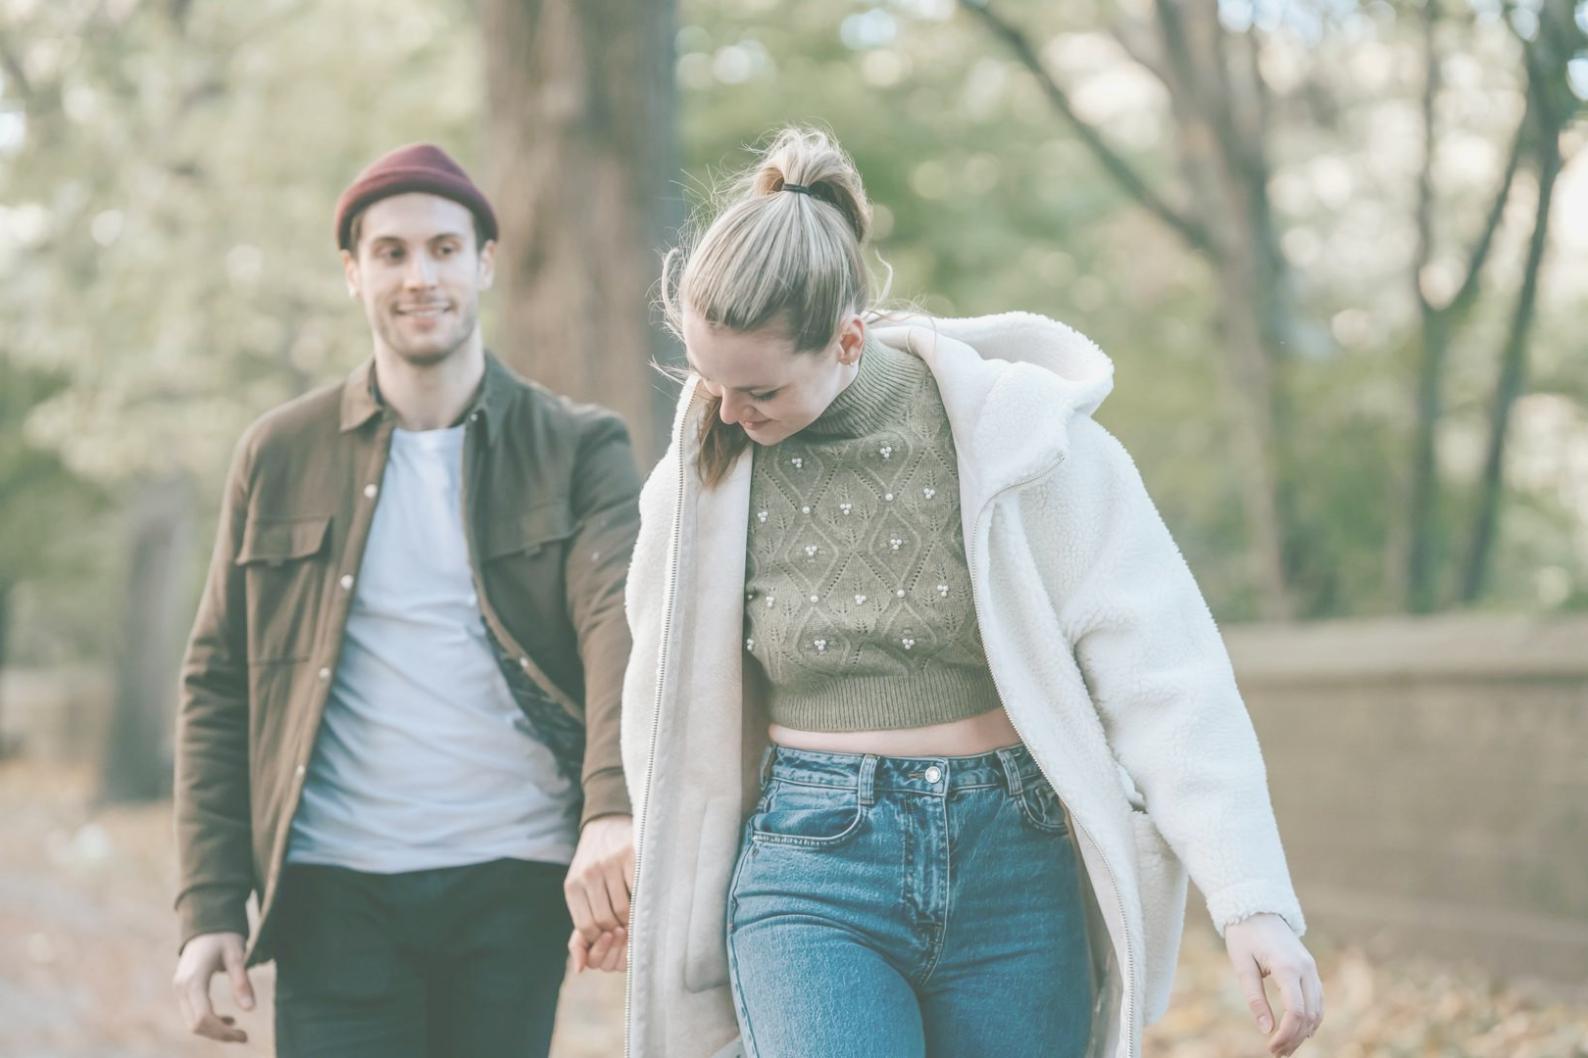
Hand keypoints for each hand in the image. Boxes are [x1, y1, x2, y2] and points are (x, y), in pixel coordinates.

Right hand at [172, 931, 253, 1042]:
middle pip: (195, 1025)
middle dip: (219, 1035)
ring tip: (238, 1031)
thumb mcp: (236, 955)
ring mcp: (179, 989)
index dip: (223, 1032)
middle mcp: (181, 987)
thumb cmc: (223, 935)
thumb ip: (242, 981)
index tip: (244, 1036)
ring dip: (214, 1030)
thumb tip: (250, 1009)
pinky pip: (192, 1013)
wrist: (206, 921)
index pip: (203, 1018)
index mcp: (193, 980)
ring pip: (192, 1022)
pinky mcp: (183, 989)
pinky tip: (228, 1019)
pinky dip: (208, 1021)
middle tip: (243, 1037)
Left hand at [563, 813, 633, 972]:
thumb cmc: (596, 866)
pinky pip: (638, 891)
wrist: (607, 823)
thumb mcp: (581, 891)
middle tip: (629, 928)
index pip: (586, 928)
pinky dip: (643, 900)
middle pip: (605, 921)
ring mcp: (609, 864)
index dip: (602, 939)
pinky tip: (644, 897)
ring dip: (632, 917)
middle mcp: (588, 874)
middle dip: (619, 931)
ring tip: (637, 914)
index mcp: (573, 885)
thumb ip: (581, 929)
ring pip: (623, 909)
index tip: (615, 936)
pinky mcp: (630, 855)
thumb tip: (579, 968)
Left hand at [1225, 913, 1322, 1055]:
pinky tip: (1298, 1032)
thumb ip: (1254, 997)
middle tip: (1276, 1053)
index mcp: (1288, 967)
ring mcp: (1312, 969)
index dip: (1286, 1035)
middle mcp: (1306, 969)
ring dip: (1304, 1032)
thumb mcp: (1242, 965)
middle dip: (1294, 1038)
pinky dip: (1311, 1019)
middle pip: (1310, 1015)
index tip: (1270, 1047)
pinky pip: (1318, 1000)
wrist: (1257, 908)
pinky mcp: (1311, 969)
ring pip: (1318, 1011)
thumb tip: (1265, 1030)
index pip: (1296, 1011)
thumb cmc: (1244, 935)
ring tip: (1284, 1047)